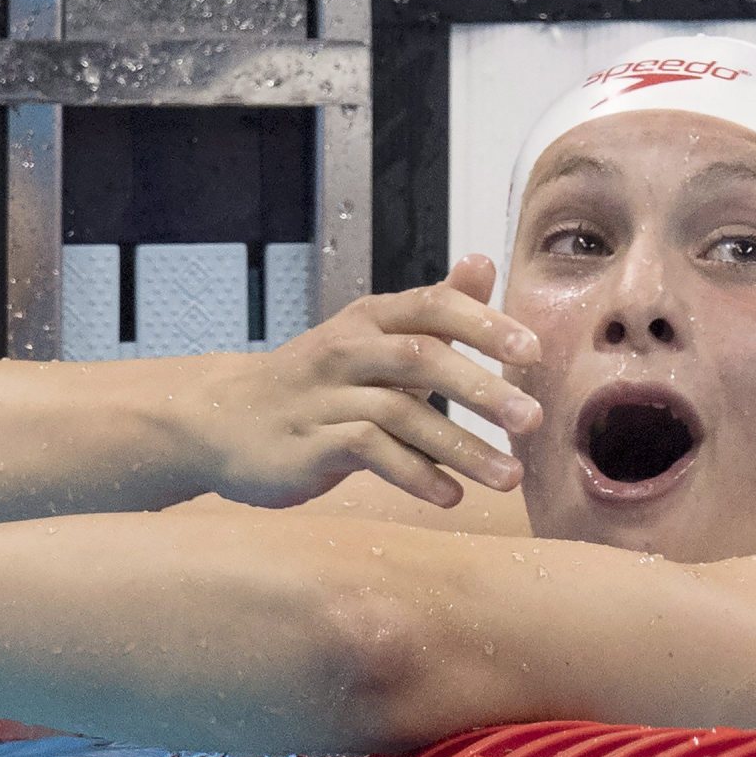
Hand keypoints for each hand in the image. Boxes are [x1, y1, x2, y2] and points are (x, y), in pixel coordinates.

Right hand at [199, 254, 542, 508]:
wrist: (222, 420)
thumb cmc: (316, 382)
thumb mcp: (372, 337)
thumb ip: (433, 308)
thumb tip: (484, 262)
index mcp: (369, 319)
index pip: (433, 307)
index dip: (485, 324)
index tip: (533, 352)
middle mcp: (346, 350)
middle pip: (421, 358)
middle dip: (482, 389)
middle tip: (532, 420)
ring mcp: (324, 397)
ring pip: (401, 414)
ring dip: (461, 448)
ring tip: (508, 479)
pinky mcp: (308, 444)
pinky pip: (370, 455)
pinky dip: (416, 474)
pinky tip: (449, 495)